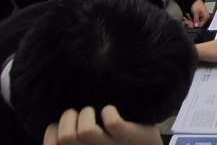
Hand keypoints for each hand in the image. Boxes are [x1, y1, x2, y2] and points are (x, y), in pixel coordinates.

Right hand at [44, 105, 160, 144]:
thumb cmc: (114, 144)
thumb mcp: (93, 142)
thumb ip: (76, 137)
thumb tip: (57, 120)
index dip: (52, 132)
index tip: (59, 123)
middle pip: (66, 137)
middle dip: (68, 117)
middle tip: (80, 113)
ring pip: (86, 130)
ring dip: (87, 113)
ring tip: (94, 111)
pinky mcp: (127, 136)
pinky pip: (113, 123)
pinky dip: (109, 112)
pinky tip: (110, 111)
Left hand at [183, 0, 209, 27]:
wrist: (195, 0)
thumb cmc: (197, 5)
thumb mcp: (196, 12)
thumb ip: (196, 20)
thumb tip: (196, 26)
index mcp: (205, 18)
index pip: (200, 25)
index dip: (194, 26)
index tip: (188, 25)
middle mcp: (204, 19)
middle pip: (197, 24)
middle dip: (190, 22)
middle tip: (185, 21)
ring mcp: (200, 18)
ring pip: (194, 22)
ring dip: (189, 20)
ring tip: (184, 17)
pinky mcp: (197, 17)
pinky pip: (193, 20)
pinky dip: (189, 18)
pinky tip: (186, 16)